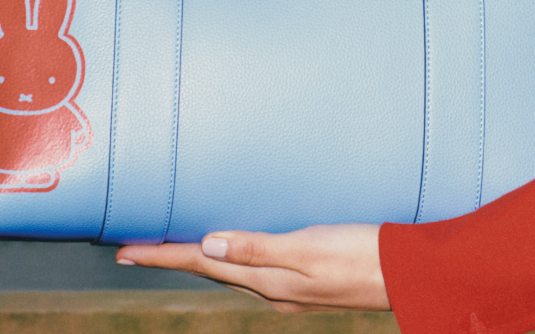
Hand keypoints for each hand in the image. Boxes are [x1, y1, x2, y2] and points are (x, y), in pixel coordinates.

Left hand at [116, 224, 388, 312]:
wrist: (411, 275)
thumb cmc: (365, 256)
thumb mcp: (310, 249)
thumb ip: (258, 248)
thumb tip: (207, 246)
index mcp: (269, 281)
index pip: (202, 265)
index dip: (162, 256)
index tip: (122, 250)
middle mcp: (274, 289)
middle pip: (212, 271)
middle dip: (174, 257)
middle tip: (139, 247)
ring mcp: (293, 287)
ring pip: (235, 271)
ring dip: (203, 257)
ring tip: (180, 245)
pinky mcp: (311, 279)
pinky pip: (260, 266)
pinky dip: (238, 255)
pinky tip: (243, 246)